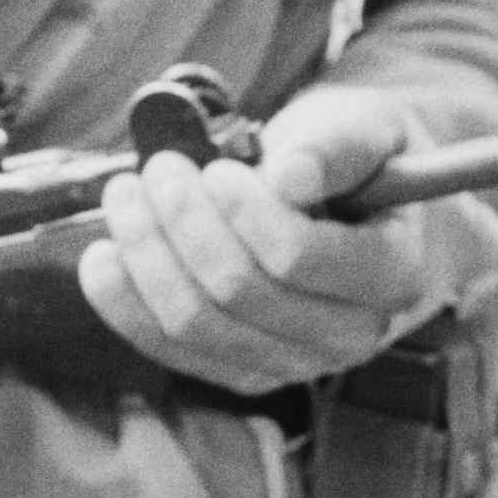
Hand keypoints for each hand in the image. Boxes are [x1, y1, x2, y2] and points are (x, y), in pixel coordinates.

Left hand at [77, 86, 432, 395]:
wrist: (354, 201)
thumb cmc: (356, 159)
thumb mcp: (363, 127)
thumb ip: (336, 145)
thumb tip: (290, 175)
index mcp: (393, 272)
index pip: (299, 258)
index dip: (242, 210)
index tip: (216, 169)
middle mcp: (351, 334)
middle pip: (239, 293)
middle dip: (182, 222)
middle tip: (160, 168)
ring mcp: (295, 361)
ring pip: (196, 324)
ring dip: (145, 254)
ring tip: (127, 196)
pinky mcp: (243, 370)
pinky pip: (169, 349)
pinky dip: (125, 301)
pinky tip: (104, 255)